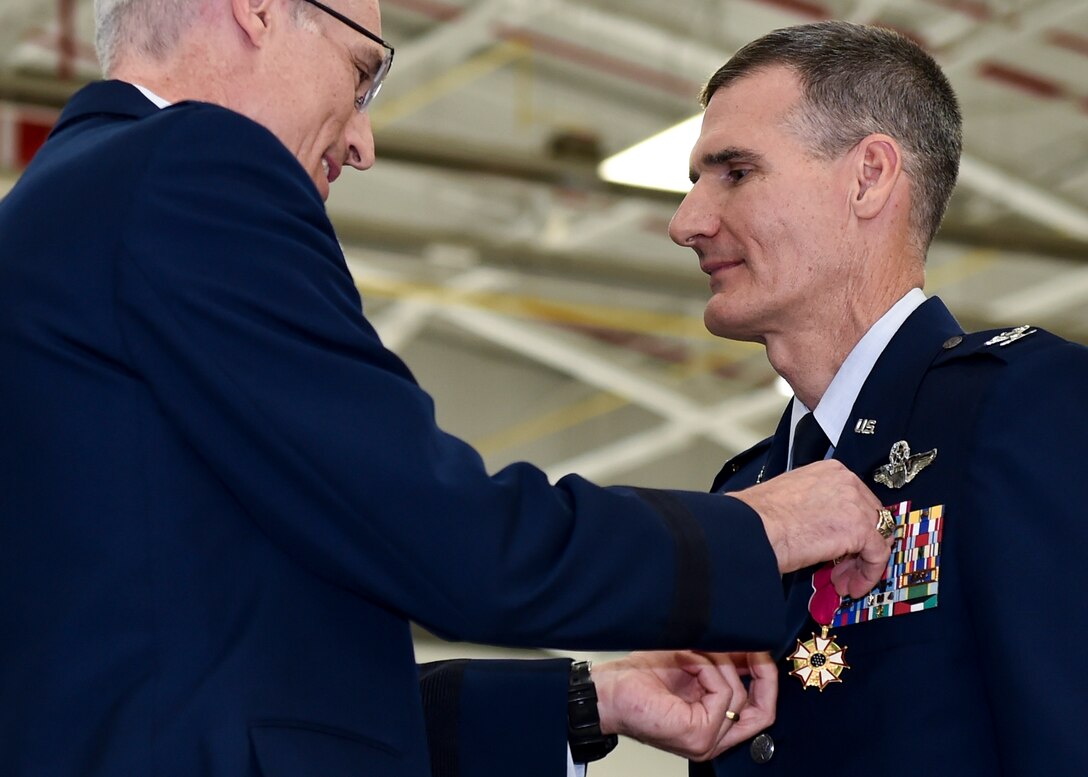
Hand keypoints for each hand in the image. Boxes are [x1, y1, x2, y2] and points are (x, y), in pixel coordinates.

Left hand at [592, 651, 776, 760]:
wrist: (606, 690)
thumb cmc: (637, 679)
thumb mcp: (691, 663)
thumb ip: (722, 662)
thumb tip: (753, 644)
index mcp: (712, 725)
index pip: (758, 711)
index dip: (765, 678)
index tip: (762, 648)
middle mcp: (713, 738)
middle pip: (763, 713)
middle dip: (764, 675)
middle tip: (756, 647)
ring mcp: (706, 741)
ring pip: (739, 696)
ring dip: (718, 662)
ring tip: (691, 653)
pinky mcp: (698, 734)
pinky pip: (723, 694)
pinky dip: (707, 669)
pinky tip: (687, 661)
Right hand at [729, 459, 891, 597]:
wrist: (753, 528)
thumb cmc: (759, 517)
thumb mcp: (794, 499)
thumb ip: (818, 507)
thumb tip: (825, 527)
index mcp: (830, 471)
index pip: (857, 500)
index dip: (853, 529)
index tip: (843, 549)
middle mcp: (847, 481)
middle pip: (872, 517)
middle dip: (859, 547)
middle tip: (842, 569)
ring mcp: (856, 503)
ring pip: (877, 536)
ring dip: (861, 563)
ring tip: (841, 582)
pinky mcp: (859, 528)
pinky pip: (877, 554)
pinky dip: (867, 574)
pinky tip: (849, 586)